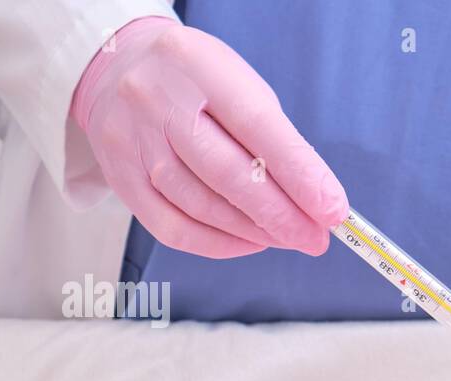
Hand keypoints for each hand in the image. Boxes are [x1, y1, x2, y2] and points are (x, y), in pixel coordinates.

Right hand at [71, 16, 347, 258]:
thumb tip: (315, 200)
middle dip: (281, 216)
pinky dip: (217, 244)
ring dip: (254, 232)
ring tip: (288, 238)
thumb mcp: (239, 86)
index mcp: (198, 67)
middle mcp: (157, 101)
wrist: (118, 66)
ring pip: (200, 205)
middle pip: (227, 175)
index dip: (300, 176)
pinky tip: (248, 242)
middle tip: (315, 238)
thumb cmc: (196, 82)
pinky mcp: (119, 176)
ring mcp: (132, 140)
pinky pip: (171, 227)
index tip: (332, 210)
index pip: (259, 128)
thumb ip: (275, 139)